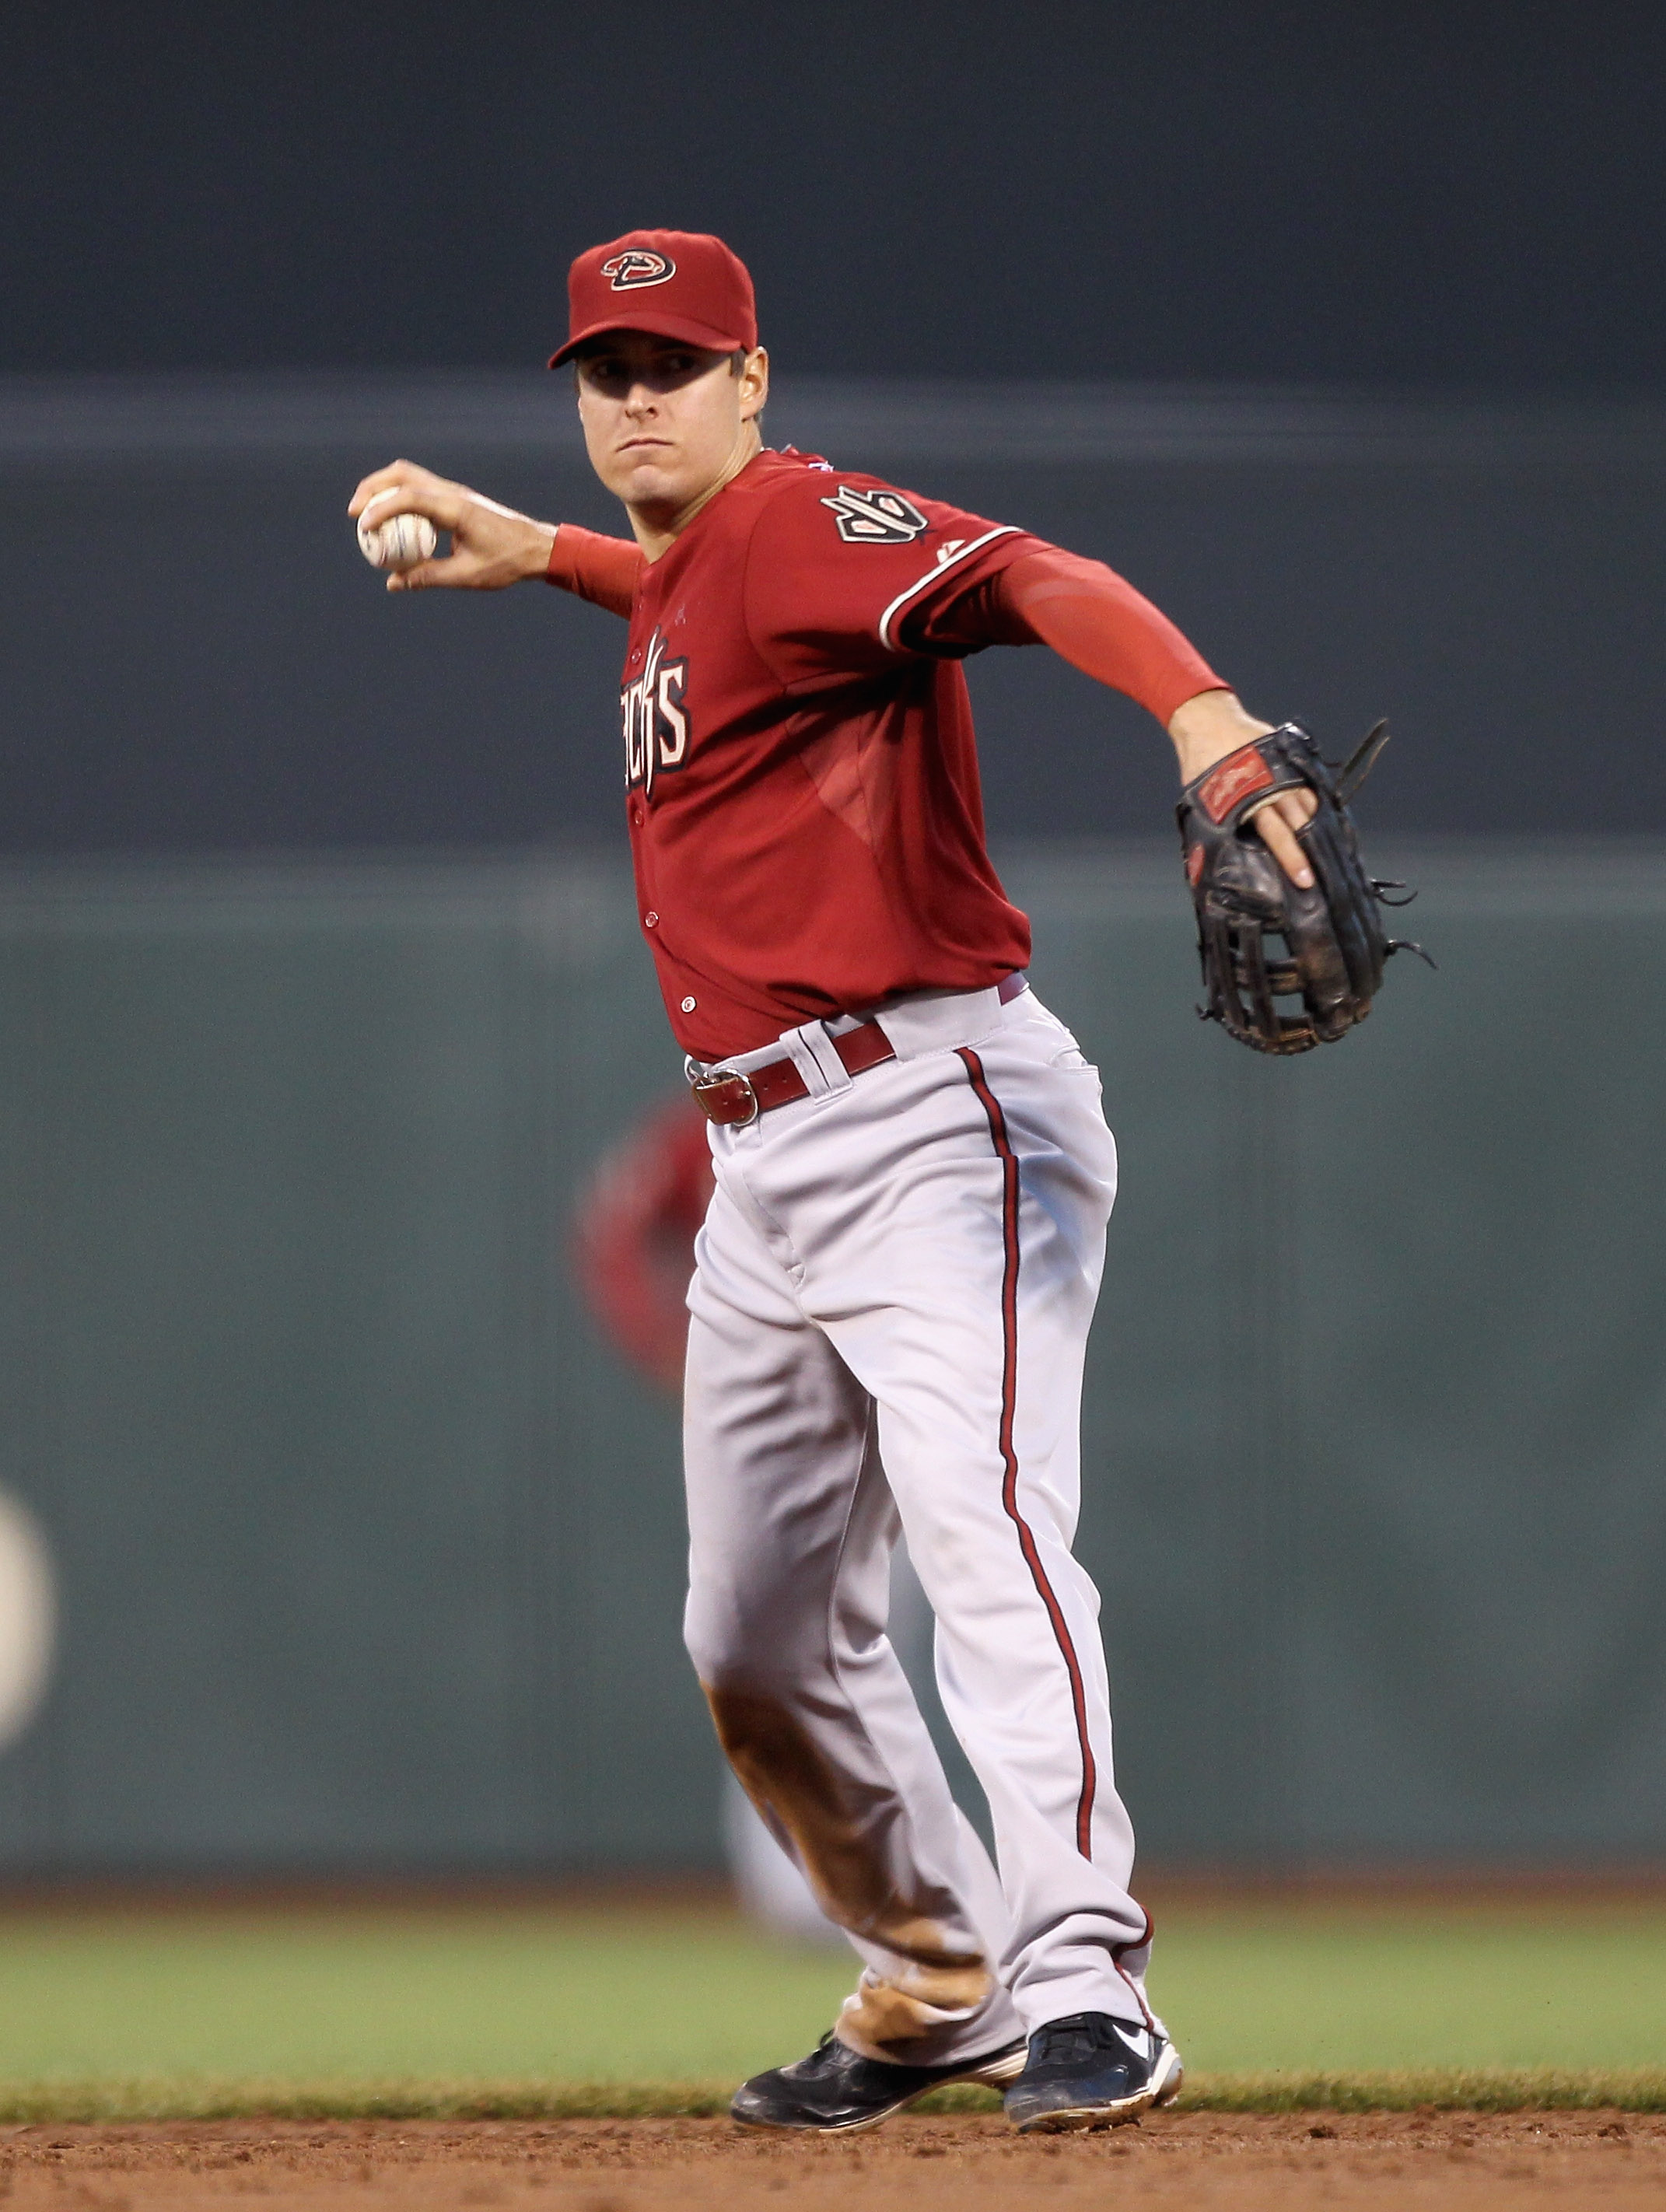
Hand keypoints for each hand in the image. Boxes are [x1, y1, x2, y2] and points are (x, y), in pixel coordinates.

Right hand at [347, 460, 556, 592]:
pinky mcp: (455, 497)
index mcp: (456, 508)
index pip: (409, 497)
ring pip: (409, 475)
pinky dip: (398, 495)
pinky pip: (419, 487)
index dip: (381, 509)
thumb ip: (428, 577)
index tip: (362, 526)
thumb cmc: (507, 562)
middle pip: (402, 474)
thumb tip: (393, 583)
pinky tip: (390, 517)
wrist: (537, 547)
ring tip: (365, 511)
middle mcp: (453, 492)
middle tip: (354, 512)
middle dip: (372, 488)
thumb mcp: (466, 575)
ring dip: (383, 488)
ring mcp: (454, 491)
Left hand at [1167, 689, 1317, 887]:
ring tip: (1327, 849)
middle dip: (1310, 851)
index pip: (1277, 835)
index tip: (1304, 880)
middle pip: (1299, 822)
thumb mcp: (1203, 799)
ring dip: (1317, 826)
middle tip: (1319, 875)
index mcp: (1247, 797)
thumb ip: (1219, 824)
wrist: (1208, 719)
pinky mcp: (1288, 753)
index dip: (1292, 858)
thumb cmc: (1201, 764)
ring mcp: (1283, 766)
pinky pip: (1308, 783)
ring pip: (1309, 802)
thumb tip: (1221, 857)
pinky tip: (1322, 818)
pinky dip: (1316, 802)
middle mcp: (1270, 782)